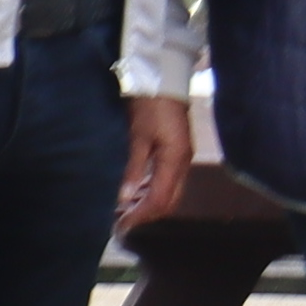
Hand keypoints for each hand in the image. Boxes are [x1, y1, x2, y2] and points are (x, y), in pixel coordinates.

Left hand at [116, 94, 194, 228]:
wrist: (165, 80)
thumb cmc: (150, 105)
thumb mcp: (137, 136)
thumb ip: (133, 169)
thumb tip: (124, 199)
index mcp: (174, 160)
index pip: (159, 200)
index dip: (141, 215)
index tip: (122, 224)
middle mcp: (183, 164)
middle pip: (169, 202)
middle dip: (146, 214)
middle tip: (122, 219)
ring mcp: (183, 159)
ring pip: (169, 193)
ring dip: (148, 203)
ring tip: (124, 207)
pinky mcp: (178, 153)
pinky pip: (168, 181)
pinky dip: (152, 190)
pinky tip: (135, 191)